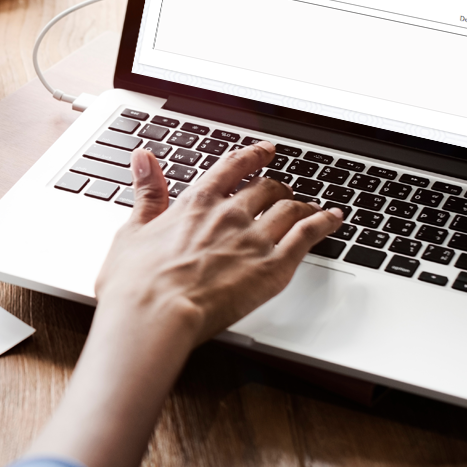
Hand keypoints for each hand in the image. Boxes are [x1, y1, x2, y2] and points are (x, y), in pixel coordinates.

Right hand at [28, 142, 342, 466]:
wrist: (154, 315)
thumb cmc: (137, 283)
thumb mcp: (133, 229)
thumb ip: (146, 191)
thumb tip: (144, 158)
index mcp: (196, 203)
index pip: (232, 167)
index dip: (252, 156)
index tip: (265, 151)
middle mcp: (229, 214)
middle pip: (265, 188)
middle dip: (277, 186)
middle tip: (283, 190)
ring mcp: (254, 239)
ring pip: (290, 208)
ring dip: (302, 204)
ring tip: (310, 206)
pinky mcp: (273, 268)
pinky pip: (307, 236)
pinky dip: (324, 223)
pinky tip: (333, 220)